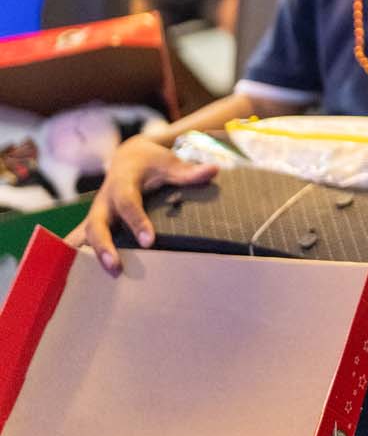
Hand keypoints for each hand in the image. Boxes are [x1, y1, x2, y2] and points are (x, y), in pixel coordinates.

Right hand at [67, 136, 216, 273]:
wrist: (128, 157)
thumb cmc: (152, 162)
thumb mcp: (168, 162)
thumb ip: (188, 171)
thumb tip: (214, 170)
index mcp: (122, 182)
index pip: (128, 203)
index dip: (137, 222)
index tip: (149, 241)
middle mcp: (105, 199)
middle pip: (96, 224)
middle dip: (103, 246)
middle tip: (116, 266)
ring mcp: (98, 212)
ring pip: (88, 235)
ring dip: (96, 256)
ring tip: (111, 276)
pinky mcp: (98, 222)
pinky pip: (87, 240)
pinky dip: (85, 257)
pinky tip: (90, 279)